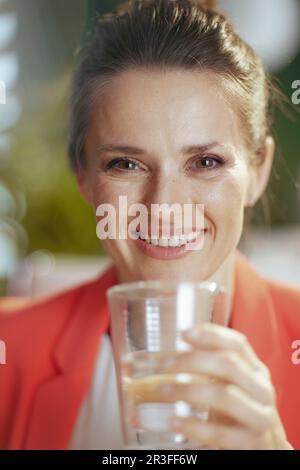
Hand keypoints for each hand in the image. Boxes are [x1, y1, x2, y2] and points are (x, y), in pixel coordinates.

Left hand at [159, 323, 292, 449]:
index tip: (184, 333)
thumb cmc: (243, 413)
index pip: (238, 344)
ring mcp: (259, 417)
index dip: (212, 335)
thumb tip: (174, 353)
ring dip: (188, 391)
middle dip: (192, 361)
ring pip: (225, 396)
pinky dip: (193, 426)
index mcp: (256, 371)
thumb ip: (214, 368)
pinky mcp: (251, 444)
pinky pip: (219, 433)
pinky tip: (175, 421)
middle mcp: (261, 390)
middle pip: (228, 365)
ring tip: (164, 390)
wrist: (268, 450)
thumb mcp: (235, 385)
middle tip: (164, 365)